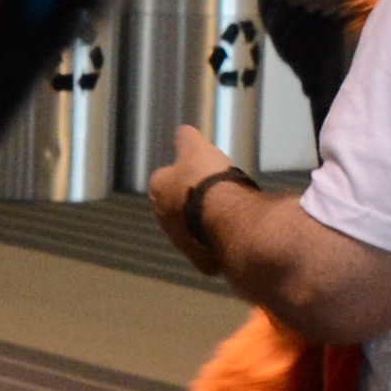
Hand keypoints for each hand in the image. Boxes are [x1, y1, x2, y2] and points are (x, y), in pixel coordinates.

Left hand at [148, 129, 241, 275]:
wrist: (226, 218)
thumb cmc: (207, 179)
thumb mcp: (197, 149)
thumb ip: (187, 140)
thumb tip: (183, 131)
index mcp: (158, 189)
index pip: (164, 178)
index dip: (182, 173)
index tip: (198, 171)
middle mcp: (163, 218)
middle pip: (177, 207)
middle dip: (192, 201)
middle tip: (215, 192)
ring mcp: (181, 241)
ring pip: (192, 229)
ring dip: (204, 223)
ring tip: (228, 213)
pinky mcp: (199, 258)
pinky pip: (208, 249)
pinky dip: (217, 242)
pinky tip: (232, 235)